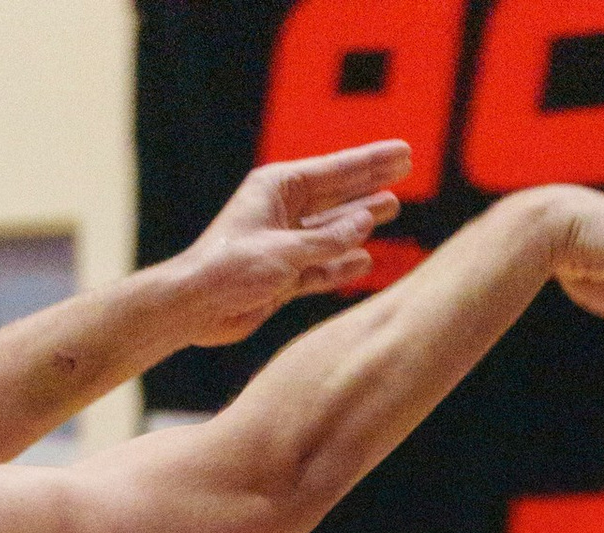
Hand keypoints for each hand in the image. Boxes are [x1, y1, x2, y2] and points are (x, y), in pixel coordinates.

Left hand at [172, 143, 412, 345]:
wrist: (197, 307)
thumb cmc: (230, 268)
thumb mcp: (285, 251)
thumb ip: (328, 239)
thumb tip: (364, 222)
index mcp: (278, 187)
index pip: (336, 170)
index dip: (373, 162)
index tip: (403, 153)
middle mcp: (283, 210)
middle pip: (338, 193)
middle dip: (372, 182)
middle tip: (406, 169)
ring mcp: (284, 243)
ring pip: (332, 229)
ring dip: (362, 221)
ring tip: (393, 207)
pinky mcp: (283, 275)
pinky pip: (321, 265)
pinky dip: (341, 264)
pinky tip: (365, 259)